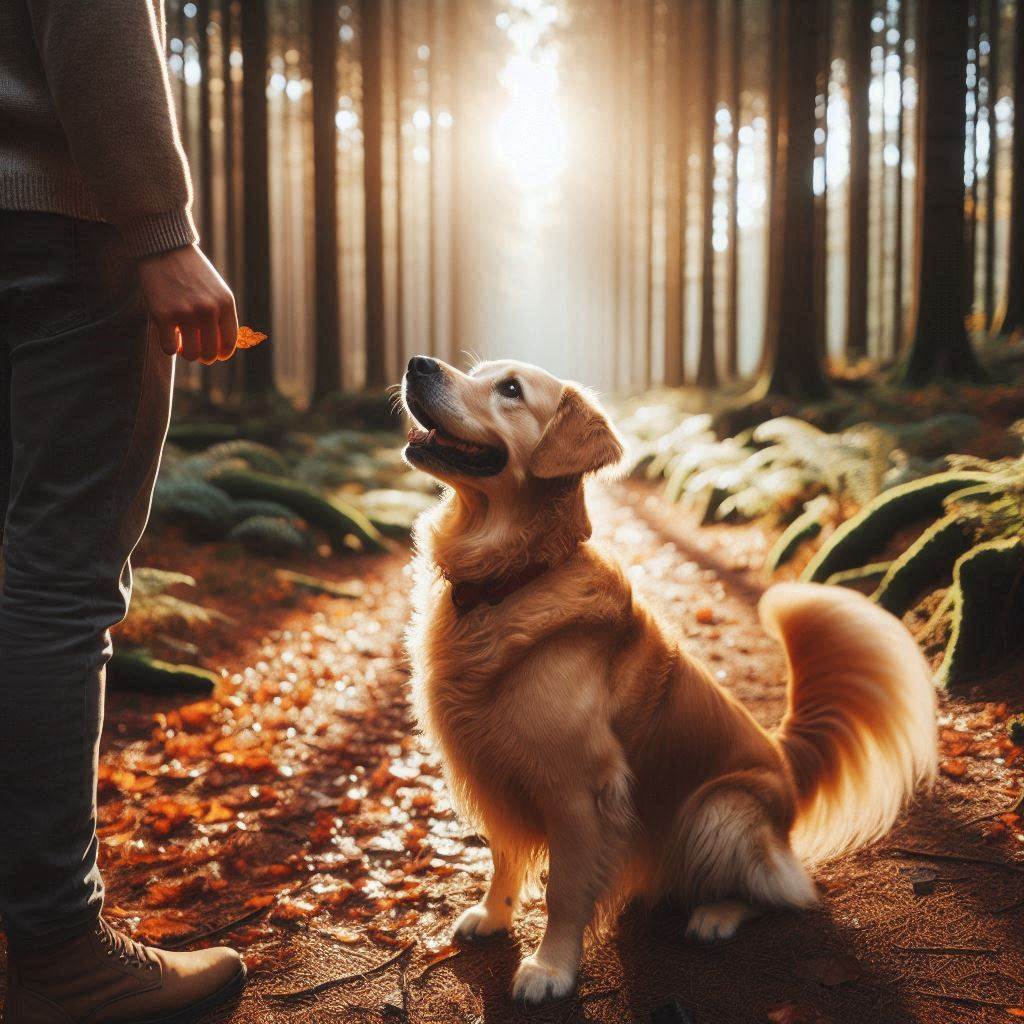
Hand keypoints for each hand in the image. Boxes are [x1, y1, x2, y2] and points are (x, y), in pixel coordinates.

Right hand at [137, 245, 237, 363]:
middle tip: (194, 348)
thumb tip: (222, 350)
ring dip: (185, 353)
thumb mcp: (217, 290)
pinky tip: (168, 335)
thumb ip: (222, 316)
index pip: (228, 344)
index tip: (214, 354)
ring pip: (190, 355)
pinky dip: (169, 347)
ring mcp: (186, 313)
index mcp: (225, 304)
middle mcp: (208, 310)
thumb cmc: (191, 272)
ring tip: (181, 341)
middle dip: (203, 356)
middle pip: (209, 354)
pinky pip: (169, 349)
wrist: (164, 248)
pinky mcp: (163, 314)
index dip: (221, 354)